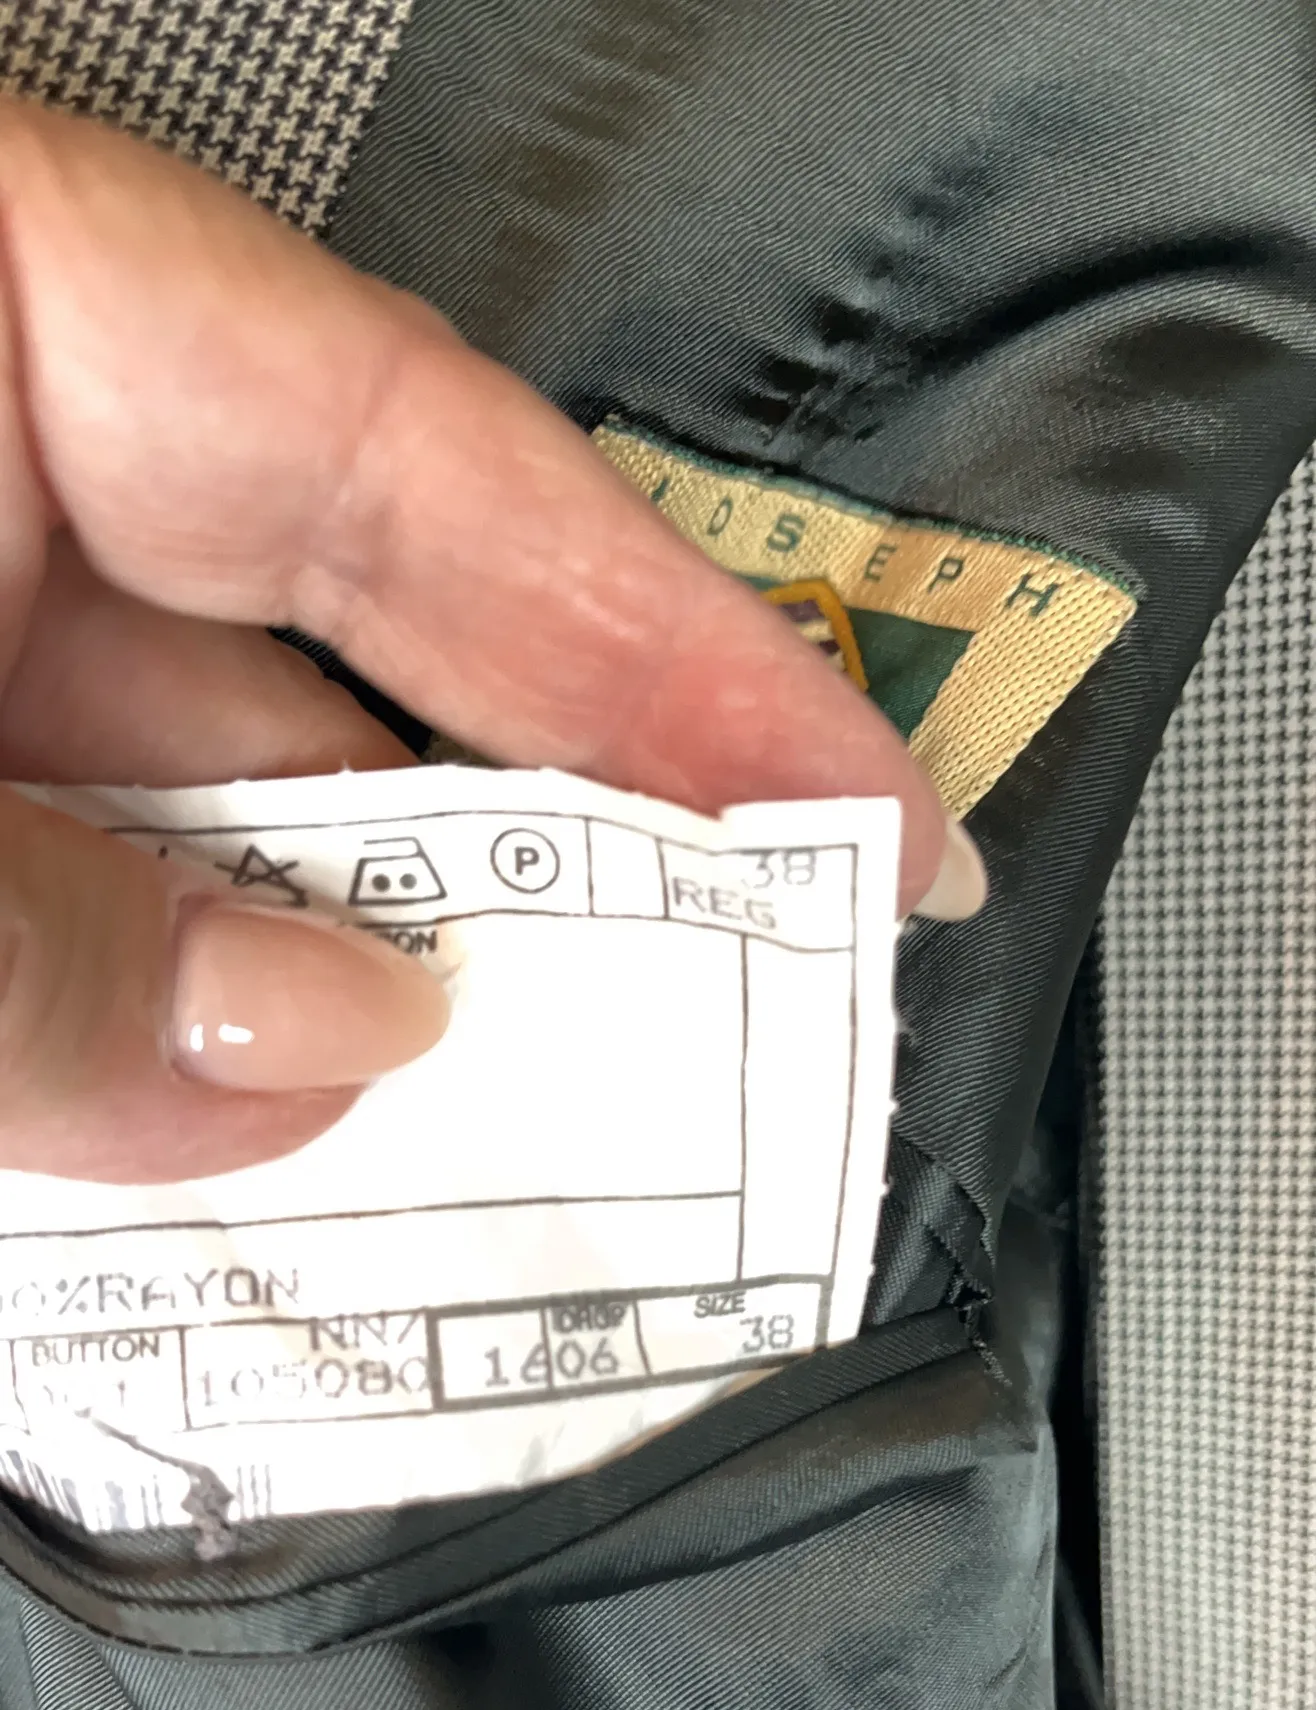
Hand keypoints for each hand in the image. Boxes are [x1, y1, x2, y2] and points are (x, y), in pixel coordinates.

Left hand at [0, 101, 981, 1186]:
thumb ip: (60, 935)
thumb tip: (318, 1048)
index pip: (432, 457)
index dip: (676, 652)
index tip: (860, 807)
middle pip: (345, 663)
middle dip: (520, 884)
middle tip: (701, 1047)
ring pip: (195, 815)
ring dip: (321, 1008)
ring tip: (464, 1164)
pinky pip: (70, 883)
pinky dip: (152, 1028)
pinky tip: (242, 1148)